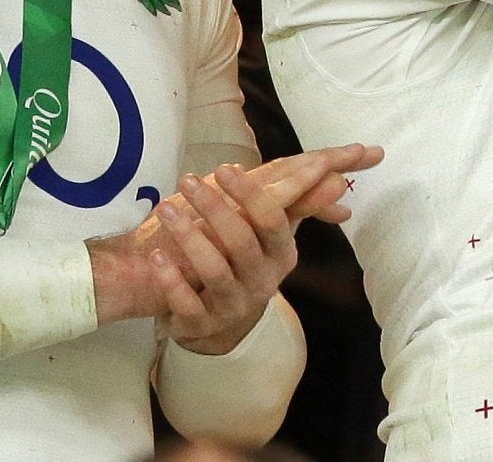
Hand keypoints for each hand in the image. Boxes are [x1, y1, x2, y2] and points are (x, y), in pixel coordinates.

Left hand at [88, 145, 380, 345]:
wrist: (218, 322)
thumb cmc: (243, 263)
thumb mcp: (271, 237)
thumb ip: (298, 203)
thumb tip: (337, 177)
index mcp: (281, 255)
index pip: (272, 221)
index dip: (250, 195)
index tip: (226, 168)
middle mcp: (262, 281)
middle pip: (241, 242)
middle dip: (214, 208)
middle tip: (188, 181)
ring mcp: (233, 305)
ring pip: (214, 270)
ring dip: (188, 237)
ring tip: (166, 207)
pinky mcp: (203, 324)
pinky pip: (187, 303)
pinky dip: (171, 279)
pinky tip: (156, 255)